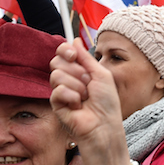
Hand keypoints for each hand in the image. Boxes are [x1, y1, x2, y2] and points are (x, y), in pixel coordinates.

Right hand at [50, 39, 130, 164]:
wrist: (105, 125)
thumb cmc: (107, 103)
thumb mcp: (101, 74)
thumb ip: (86, 57)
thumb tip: (74, 39)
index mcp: (79, 71)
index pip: (62, 53)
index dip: (65, 50)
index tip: (72, 53)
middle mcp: (68, 79)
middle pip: (56, 62)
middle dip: (75, 70)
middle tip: (87, 82)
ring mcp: (61, 92)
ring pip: (56, 75)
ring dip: (77, 85)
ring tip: (85, 97)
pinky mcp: (56, 105)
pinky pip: (57, 91)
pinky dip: (71, 96)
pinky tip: (78, 106)